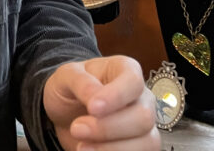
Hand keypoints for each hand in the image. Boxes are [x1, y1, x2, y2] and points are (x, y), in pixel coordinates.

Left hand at [42, 55, 158, 150]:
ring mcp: (145, 125)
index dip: (116, 96)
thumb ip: (81, 83)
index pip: (133, 81)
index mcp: (125, 70)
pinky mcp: (141, 147)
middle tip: (77, 129)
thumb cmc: (70, 88)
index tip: (92, 108)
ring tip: (81, 147)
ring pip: (147, 142)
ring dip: (112, 149)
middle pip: (143, 117)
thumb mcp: (66, 76)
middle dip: (108, 128)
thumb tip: (96, 100)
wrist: (66, 113)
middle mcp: (142, 97)